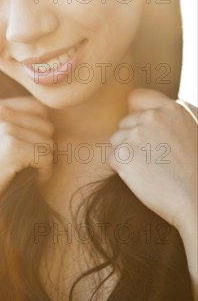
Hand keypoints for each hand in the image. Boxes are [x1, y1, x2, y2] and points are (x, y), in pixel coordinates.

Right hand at [0, 97, 54, 219]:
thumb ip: (11, 125)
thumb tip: (50, 123)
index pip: (38, 109)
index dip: (40, 132)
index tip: (30, 152)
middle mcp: (0, 112)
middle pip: (47, 126)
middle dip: (44, 148)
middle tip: (31, 168)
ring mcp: (5, 128)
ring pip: (49, 142)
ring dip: (45, 162)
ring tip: (30, 175)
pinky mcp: (11, 148)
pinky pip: (46, 157)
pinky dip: (44, 173)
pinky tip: (32, 181)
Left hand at [108, 89, 196, 230]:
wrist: (196, 201)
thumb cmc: (195, 171)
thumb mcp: (192, 131)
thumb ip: (169, 117)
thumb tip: (142, 108)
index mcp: (172, 108)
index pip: (137, 98)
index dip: (136, 114)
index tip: (141, 130)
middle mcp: (152, 117)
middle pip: (125, 123)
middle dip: (132, 140)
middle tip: (154, 160)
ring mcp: (136, 134)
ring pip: (116, 140)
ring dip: (126, 155)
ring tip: (151, 170)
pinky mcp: (122, 155)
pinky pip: (112, 158)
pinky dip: (122, 170)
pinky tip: (142, 179)